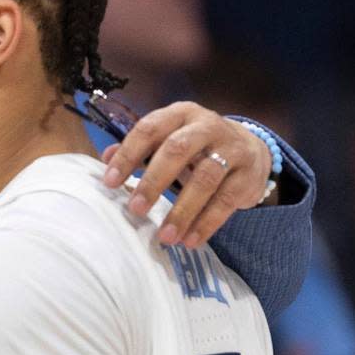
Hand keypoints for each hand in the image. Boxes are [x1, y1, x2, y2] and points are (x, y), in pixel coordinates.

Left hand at [101, 101, 272, 248]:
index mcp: (180, 114)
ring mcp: (232, 148)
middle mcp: (207, 126)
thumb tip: (106, 158)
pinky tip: (190, 240)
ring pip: (205, 178)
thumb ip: (140, 149)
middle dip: (154, 181)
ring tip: (165, 236)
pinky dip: (207, 223)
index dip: (128, 155)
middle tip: (136, 209)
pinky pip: (226, 200)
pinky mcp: (248, 174)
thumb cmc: (196, 147)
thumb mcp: (169, 139)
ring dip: (182, 211)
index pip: (149, 129)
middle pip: (177, 150)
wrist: (249, 148)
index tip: (110, 182)